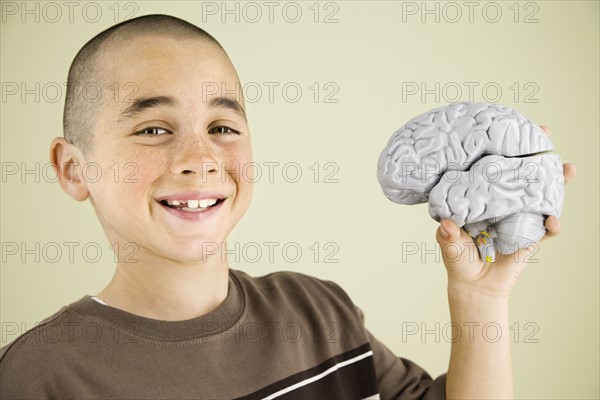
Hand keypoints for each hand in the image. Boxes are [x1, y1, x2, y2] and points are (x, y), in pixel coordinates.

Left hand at [435, 126, 576, 299]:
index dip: (501, 149)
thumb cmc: (458, 258)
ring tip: (567, 168)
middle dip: (534, 153)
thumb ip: (448, 236)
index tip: (508, 128)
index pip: (492, 168)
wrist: (474, 285)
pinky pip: (547, 227)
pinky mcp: (532, 236)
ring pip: (541, 194)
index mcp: (481, 197)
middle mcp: (502, 202)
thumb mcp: (449, 244)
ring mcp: (519, 217)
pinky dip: (553, 223)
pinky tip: (554, 220)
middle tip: (545, 133)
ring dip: (557, 181)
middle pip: (521, 173)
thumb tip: (447, 226)